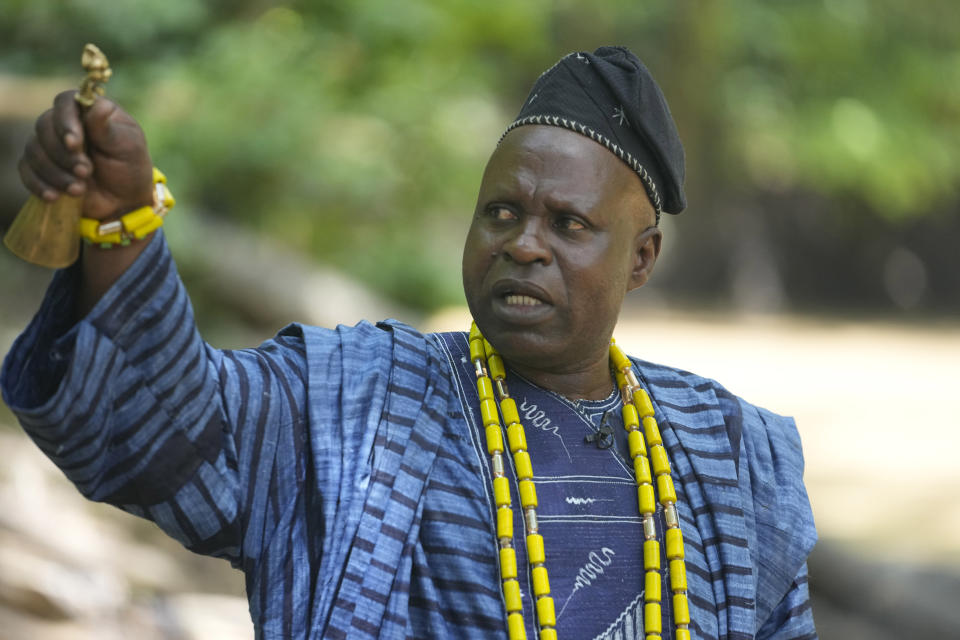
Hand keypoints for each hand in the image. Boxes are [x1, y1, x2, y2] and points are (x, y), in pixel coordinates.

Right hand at [18, 90, 153, 220]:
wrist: (125, 201)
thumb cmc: (130, 167)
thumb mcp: (128, 146)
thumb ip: (107, 128)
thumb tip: (98, 105)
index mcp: (88, 112)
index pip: (65, 102)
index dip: (65, 120)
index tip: (74, 143)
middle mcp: (64, 124)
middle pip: (44, 126)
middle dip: (63, 154)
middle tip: (86, 172)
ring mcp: (50, 145)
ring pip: (34, 150)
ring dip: (55, 172)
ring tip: (79, 189)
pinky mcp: (41, 168)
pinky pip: (26, 171)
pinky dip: (39, 184)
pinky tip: (54, 197)